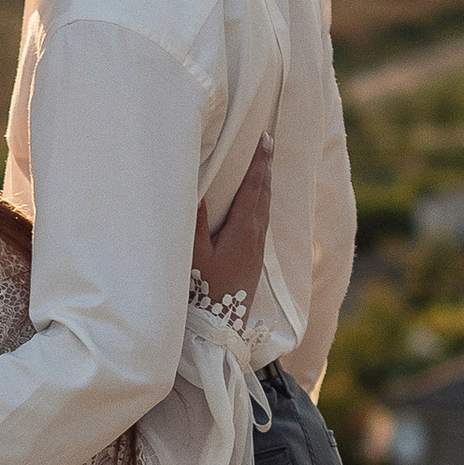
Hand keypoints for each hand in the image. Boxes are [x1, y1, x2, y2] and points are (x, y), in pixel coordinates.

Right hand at [195, 132, 275, 309]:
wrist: (222, 324)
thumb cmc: (205, 291)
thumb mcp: (195, 257)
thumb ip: (196, 224)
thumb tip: (199, 194)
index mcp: (242, 230)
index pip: (253, 188)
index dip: (258, 163)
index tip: (265, 140)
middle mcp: (254, 236)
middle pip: (264, 193)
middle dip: (265, 167)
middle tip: (268, 142)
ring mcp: (256, 248)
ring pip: (265, 206)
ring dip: (265, 183)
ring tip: (264, 164)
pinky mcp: (254, 258)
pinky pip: (262, 220)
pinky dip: (262, 201)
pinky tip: (257, 201)